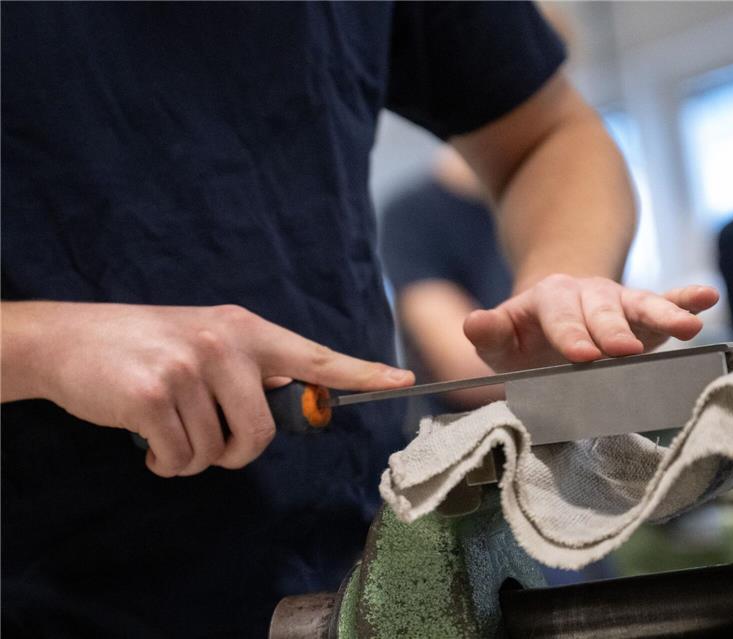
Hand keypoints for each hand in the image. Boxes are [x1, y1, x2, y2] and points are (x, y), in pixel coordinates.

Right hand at [21, 302, 412, 476]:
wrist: (69, 341)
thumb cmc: (147, 345)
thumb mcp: (207, 339)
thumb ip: (252, 364)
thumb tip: (298, 387)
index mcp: (245, 330)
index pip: (316, 356)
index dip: (361, 374)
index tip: (402, 382)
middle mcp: (224, 345)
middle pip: (261, 433)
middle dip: (236, 453)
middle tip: (209, 444)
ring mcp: (188, 369)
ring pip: (216, 452)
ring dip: (192, 456)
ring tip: (168, 427)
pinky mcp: (152, 396)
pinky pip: (180, 459)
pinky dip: (165, 463)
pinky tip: (148, 441)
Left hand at [462, 275, 718, 371]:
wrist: (552, 317)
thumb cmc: (525, 338)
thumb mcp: (500, 339)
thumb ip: (489, 333)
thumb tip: (473, 323)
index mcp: (549, 300)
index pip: (559, 318)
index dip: (570, 335)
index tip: (582, 357)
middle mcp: (587, 295)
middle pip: (602, 310)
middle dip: (612, 330)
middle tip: (622, 351)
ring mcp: (618, 301)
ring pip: (640, 304)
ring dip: (663, 315)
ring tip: (689, 327)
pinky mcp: (642, 312)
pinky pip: (666, 301)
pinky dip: (686, 300)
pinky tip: (707, 299)